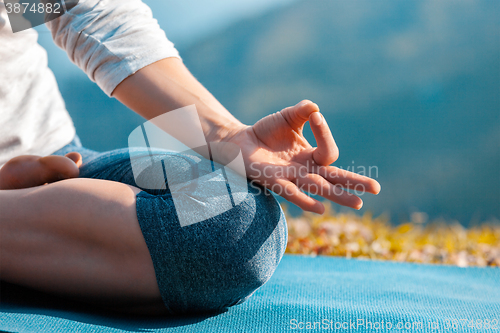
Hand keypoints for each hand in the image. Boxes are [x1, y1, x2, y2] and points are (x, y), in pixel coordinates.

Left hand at [226, 100, 379, 213]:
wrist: (240, 141)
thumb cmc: (266, 132)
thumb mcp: (288, 117)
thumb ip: (302, 111)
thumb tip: (315, 108)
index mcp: (311, 157)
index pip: (329, 152)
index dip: (325, 133)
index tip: (315, 116)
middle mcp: (305, 170)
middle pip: (335, 178)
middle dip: (355, 183)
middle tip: (376, 189)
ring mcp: (291, 178)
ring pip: (319, 188)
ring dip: (338, 195)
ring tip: (358, 203)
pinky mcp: (273, 181)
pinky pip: (291, 192)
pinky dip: (306, 200)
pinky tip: (321, 208)